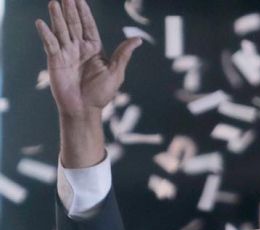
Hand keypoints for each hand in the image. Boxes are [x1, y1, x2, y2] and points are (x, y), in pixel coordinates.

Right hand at [35, 0, 141, 119]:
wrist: (85, 109)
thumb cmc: (101, 93)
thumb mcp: (116, 72)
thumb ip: (124, 54)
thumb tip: (138, 40)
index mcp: (94, 48)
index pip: (88, 26)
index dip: (84, 12)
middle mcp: (79, 48)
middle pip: (74, 24)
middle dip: (70, 9)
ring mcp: (66, 53)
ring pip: (61, 30)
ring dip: (57, 17)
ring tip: (55, 2)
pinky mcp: (55, 60)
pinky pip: (50, 44)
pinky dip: (46, 34)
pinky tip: (42, 23)